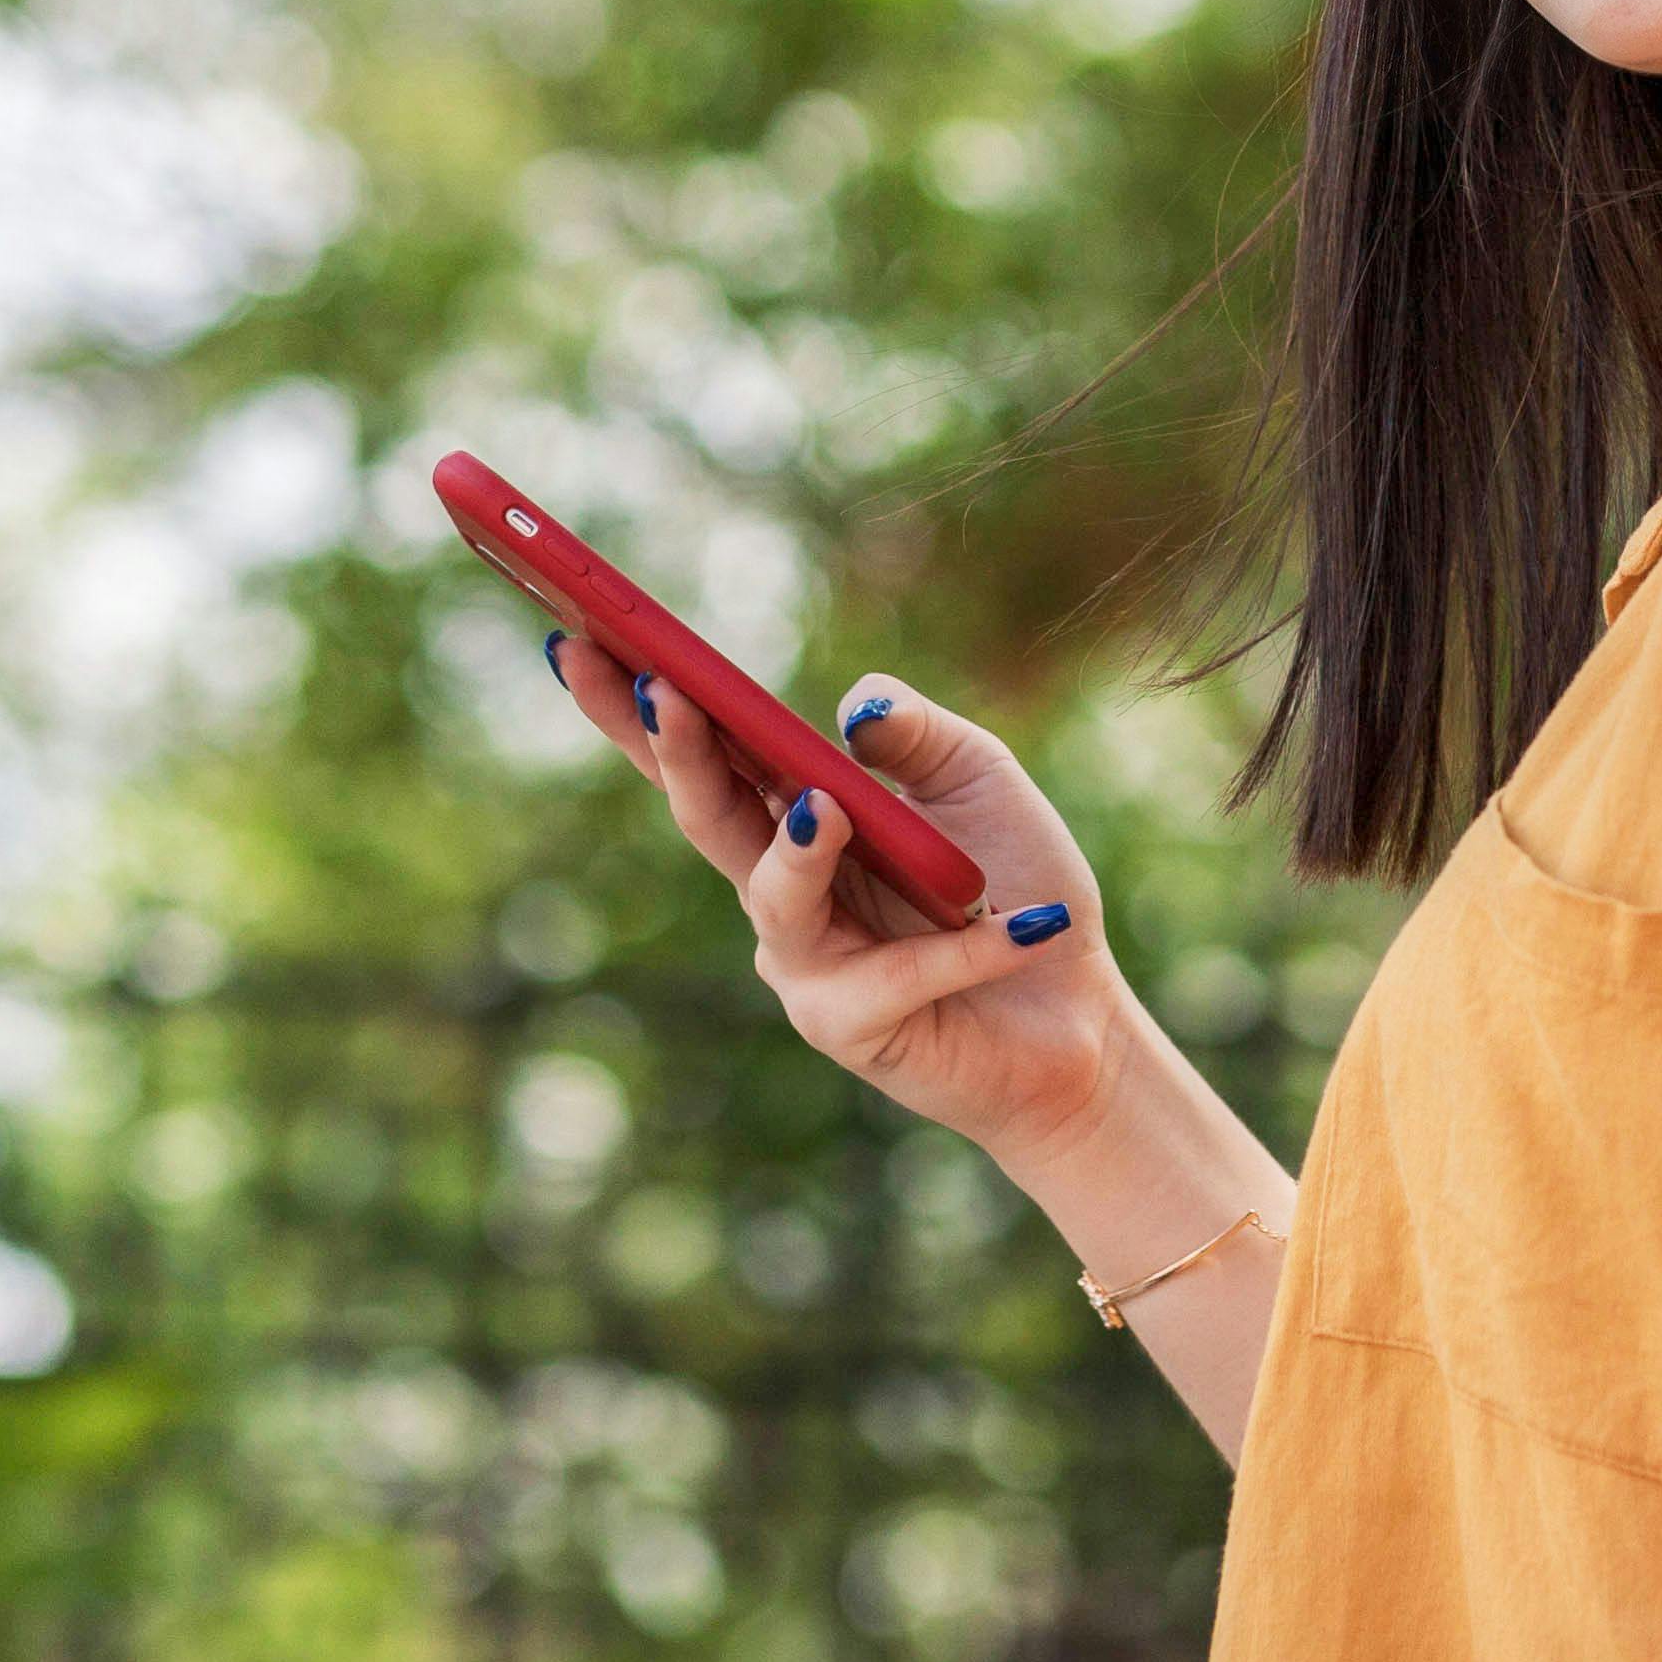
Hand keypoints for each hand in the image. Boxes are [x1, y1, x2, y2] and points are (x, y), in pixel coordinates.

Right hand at [550, 635, 1128, 1165]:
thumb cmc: (1018, 880)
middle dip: (675, 750)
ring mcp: (807, 964)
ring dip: (798, 852)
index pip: (706, 751)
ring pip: (777, 898)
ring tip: (826, 808)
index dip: (640, 702)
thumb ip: (918, 734)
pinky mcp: (855, 1026)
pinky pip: (898, 976)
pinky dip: (963, 949)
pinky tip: (1021, 927)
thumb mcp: (979, 779)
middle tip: (658, 689)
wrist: (1077, 1011)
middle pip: (706, 813)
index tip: (583, 634)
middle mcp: (782, 887)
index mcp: (797, 814)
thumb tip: (855, 707)